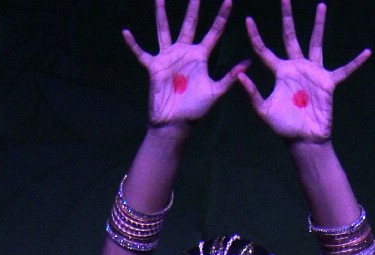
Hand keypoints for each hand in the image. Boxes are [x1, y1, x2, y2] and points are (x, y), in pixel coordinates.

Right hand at [124, 0, 247, 127]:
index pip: (214, 32)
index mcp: (200, 56)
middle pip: (189, 24)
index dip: (221, 16)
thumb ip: (230, 77)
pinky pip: (141, 53)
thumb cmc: (195, 109)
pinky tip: (126, 32)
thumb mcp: (215, 92)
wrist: (175, 123)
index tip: (229, 0)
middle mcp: (185, 52)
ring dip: (161, 14)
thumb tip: (248, 63)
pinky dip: (133, 44)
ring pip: (164, 30)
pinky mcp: (154, 67)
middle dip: (193, 8)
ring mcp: (169, 57)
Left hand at [238, 1, 369, 142]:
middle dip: (287, 17)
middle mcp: (296, 67)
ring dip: (318, 25)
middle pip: (290, 36)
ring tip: (320, 5)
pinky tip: (367, 53)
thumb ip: (253, 94)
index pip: (264, 50)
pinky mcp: (328, 82)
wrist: (303, 139)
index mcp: (280, 72)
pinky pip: (344, 70)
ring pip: (316, 43)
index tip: (248, 20)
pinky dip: (356, 63)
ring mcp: (313, 72)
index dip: (255, 36)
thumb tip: (240, 76)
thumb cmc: (284, 127)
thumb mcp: (264, 111)